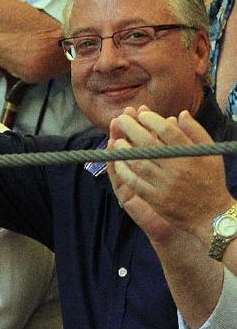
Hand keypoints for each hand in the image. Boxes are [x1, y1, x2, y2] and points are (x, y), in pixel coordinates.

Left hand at [108, 106, 232, 241]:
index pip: (168, 131)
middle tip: (121, 118)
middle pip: (149, 144)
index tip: (141, 112)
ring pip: (139, 163)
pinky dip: (124, 170)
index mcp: (191, 155)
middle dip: (130, 128)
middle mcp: (178, 169)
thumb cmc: (210, 180)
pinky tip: (118, 161)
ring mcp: (165, 185)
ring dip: (124, 149)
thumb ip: (196, 132)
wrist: (212, 217)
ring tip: (117, 139)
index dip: (151, 119)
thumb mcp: (210, 154)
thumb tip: (181, 113)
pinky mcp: (156, 200)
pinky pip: (135, 182)